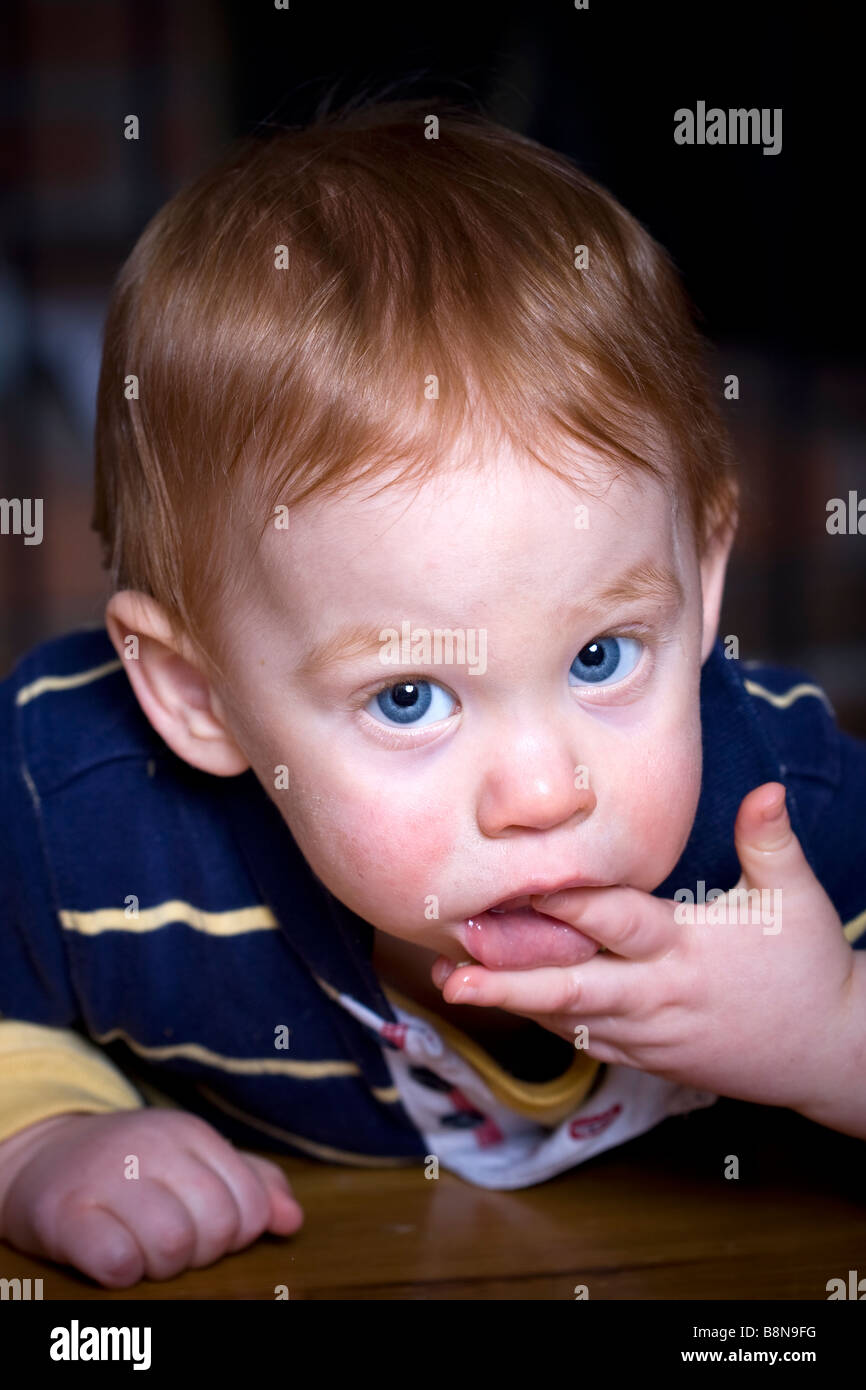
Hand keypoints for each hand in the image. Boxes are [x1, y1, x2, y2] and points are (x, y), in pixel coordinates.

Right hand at [0, 1109, 302, 1286]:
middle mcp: (153, 1147)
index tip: (205, 1230)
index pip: (251, 1205)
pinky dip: (122, 1271)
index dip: (237, 1235)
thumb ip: (252, 1183)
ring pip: (172, 1243)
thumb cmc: (133, 1167)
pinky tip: (114, 1256)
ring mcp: (108, 1177)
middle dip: (202, 1253)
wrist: (44, 1156)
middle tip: (172, 1245)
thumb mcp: (194, 1160)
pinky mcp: (65, 1212)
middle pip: (217, 1226)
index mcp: (192, 1134)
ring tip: (143, 1252)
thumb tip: (292, 1221)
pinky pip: (116, 1259)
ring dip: (163, 1265)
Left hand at [432, 784, 857, 1115]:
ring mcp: (649, 1034)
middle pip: (574, 988)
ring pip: (569, 1019)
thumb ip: (769, 841)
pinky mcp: (647, 1057)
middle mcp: (658, 995)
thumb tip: (765, 789)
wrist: (828, 1054)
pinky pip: (584, 1038)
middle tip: (452, 969)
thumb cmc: (808, 968)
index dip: (566, 904)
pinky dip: (544, 1021)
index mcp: (686, 949)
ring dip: (511, 1000)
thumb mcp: (796, 899)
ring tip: (453, 981)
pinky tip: (501, 1001)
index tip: (517, 885)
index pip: (617, 922)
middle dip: (509, 979)